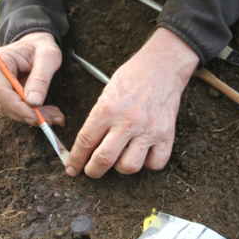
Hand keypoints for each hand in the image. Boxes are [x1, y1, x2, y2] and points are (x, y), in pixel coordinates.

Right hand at [0, 30, 64, 126]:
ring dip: (31, 115)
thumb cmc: (41, 46)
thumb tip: (34, 102)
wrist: (35, 43)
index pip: (1, 91)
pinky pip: (13, 107)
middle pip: (4, 103)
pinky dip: (30, 112)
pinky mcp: (2, 90)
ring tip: (54, 116)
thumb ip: (40, 78)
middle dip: (28, 114)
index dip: (18, 108)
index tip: (37, 117)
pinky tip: (46, 112)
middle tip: (52, 119)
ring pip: (9, 108)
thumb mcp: (48, 56)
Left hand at [67, 28, 198, 177]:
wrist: (162, 67)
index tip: (71, 168)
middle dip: (93, 171)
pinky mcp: (167, 134)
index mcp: (107, 109)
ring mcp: (149, 129)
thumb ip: (97, 119)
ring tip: (118, 159)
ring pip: (129, 166)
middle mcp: (128, 121)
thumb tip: (87, 145)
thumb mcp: (105, 94)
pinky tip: (141, 155)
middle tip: (90, 171)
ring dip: (120, 168)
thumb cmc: (131, 78)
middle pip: (104, 159)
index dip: (76, 159)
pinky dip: (146, 164)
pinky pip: (155, 163)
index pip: (85, 141)